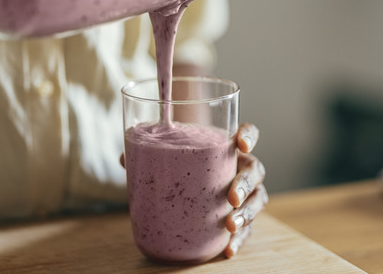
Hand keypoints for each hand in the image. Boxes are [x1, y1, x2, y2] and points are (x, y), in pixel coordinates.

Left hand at [118, 123, 267, 258]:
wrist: (189, 185)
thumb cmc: (183, 165)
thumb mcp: (168, 157)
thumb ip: (150, 154)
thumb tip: (124, 158)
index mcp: (227, 146)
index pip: (247, 133)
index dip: (248, 136)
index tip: (240, 143)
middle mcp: (240, 167)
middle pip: (255, 170)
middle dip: (245, 184)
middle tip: (231, 197)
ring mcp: (244, 193)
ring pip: (258, 199)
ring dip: (248, 213)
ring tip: (231, 225)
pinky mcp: (242, 216)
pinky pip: (248, 228)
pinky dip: (240, 239)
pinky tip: (228, 250)